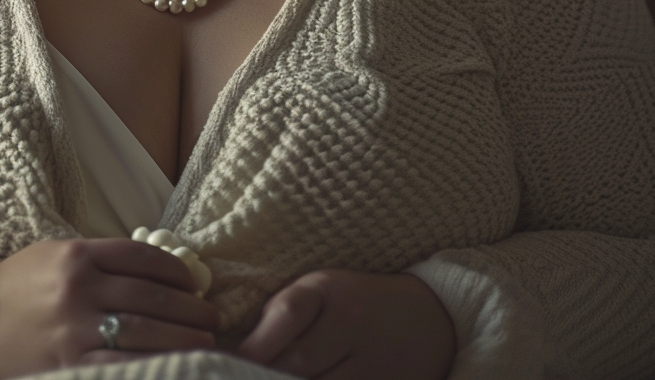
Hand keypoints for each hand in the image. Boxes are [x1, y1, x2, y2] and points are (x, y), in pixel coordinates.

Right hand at [0, 238, 219, 379]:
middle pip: (153, 297)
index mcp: (77, 255)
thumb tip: (162, 269)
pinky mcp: (68, 365)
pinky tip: (173, 366)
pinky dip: (154, 366)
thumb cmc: (19, 287)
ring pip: (146, 334)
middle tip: (213, 317)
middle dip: (192, 309)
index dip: (178, 271)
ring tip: (205, 341)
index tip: (194, 282)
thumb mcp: (56, 254)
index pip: (144, 258)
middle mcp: (78, 290)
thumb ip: (102, 259)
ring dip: (185, 339)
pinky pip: (123, 366)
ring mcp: (73, 331)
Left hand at [237, 269, 454, 379]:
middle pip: (298, 365)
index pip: (287, 314)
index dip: (255, 346)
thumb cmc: (355, 301)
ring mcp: (372, 362)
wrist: (428, 317)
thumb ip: (282, 314)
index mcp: (327, 290)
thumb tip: (237, 351)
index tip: (225, 363)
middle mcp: (351, 323)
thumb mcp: (319, 289)